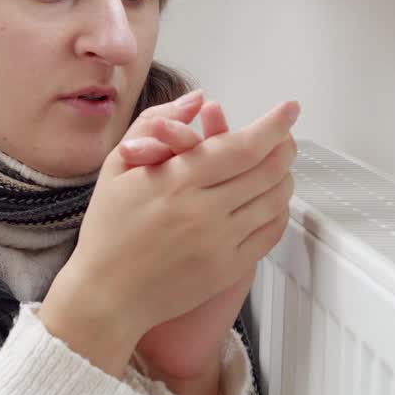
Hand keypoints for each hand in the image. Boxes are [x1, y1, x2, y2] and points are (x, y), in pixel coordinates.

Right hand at [131, 97, 261, 382]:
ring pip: (275, 200)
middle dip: (284, 146)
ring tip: (275, 167)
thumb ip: (155, 123)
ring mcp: (221, 243)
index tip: (288, 110)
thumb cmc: (108, 230)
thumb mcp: (118, 165)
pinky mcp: (229, 269)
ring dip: (283, 177)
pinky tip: (268, 201)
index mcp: (177, 180)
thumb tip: (197, 99)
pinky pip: (271, 232)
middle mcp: (204, 211)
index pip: (244, 146)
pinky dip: (278, 210)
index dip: (275, 124)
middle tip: (284, 136)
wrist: (106, 295)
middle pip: (269, 170)